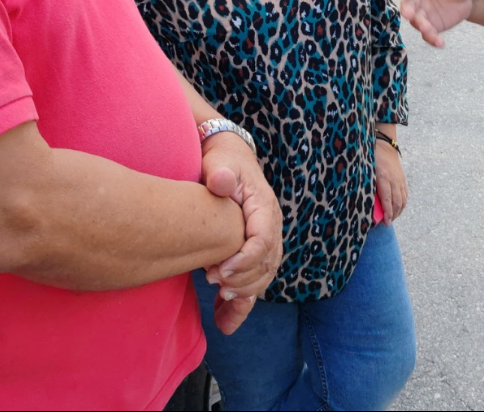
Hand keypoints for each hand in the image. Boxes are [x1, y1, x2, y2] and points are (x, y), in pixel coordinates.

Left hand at [200, 133, 283, 334]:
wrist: (227, 161)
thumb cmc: (221, 162)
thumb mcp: (219, 162)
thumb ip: (220, 173)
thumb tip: (221, 182)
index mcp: (264, 207)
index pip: (263, 240)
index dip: (245, 259)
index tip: (220, 270)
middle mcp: (270, 227)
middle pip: (266, 263)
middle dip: (242, 279)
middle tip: (214, 281)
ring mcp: (265, 242)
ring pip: (263, 278)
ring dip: (244, 293)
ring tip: (219, 298)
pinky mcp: (254, 254)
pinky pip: (254, 285)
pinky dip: (241, 307)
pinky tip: (223, 323)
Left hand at [374, 138, 407, 221]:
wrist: (385, 145)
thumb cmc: (371, 158)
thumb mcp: (366, 170)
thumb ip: (367, 184)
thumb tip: (364, 200)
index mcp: (383, 178)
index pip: (387, 199)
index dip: (388, 212)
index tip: (386, 222)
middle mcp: (394, 180)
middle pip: (397, 202)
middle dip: (393, 215)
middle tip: (387, 223)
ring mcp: (400, 180)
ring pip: (403, 200)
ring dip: (398, 211)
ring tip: (392, 218)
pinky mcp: (403, 179)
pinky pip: (405, 194)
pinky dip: (402, 204)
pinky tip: (398, 209)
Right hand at [398, 0, 474, 46]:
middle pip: (408, 4)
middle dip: (407, 10)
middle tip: (408, 14)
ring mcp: (422, 13)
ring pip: (417, 21)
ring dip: (421, 26)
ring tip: (429, 30)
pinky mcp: (430, 26)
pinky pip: (428, 34)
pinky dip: (432, 39)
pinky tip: (440, 43)